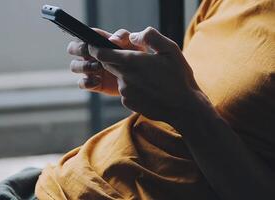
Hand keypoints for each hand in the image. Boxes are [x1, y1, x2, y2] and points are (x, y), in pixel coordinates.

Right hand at [67, 28, 142, 95]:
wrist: (141, 78)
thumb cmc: (136, 56)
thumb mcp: (133, 43)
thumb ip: (123, 36)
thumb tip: (112, 39)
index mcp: (97, 42)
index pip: (81, 35)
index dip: (82, 37)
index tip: (90, 42)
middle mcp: (90, 54)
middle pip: (72, 48)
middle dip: (79, 50)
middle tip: (92, 54)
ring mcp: (90, 69)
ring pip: (74, 66)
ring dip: (83, 66)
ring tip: (98, 67)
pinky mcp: (93, 84)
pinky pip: (81, 83)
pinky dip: (87, 82)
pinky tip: (98, 81)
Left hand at [88, 27, 205, 123]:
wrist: (184, 107)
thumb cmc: (179, 77)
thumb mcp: (171, 49)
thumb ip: (150, 37)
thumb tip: (132, 36)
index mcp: (132, 62)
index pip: (102, 54)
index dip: (95, 48)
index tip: (94, 46)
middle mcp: (124, 77)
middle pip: (108, 64)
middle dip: (114, 59)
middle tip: (134, 59)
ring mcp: (125, 92)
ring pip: (118, 77)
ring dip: (126, 74)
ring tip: (148, 77)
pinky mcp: (127, 103)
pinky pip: (124, 90)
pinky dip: (132, 87)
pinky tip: (147, 89)